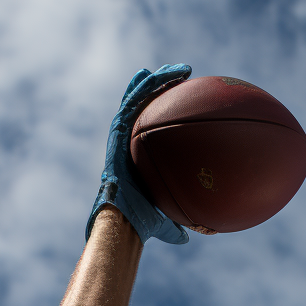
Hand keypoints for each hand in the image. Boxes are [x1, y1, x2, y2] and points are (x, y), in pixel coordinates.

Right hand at [86, 65, 191, 244]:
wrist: (123, 222)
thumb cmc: (140, 224)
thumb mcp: (164, 223)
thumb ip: (175, 225)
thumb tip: (189, 235)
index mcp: (141, 160)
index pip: (154, 131)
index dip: (166, 113)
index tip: (185, 101)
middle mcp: (131, 146)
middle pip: (147, 110)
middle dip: (162, 89)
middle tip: (181, 76)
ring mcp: (122, 139)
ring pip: (137, 102)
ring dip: (153, 82)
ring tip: (170, 70)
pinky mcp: (116, 136)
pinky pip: (129, 106)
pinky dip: (138, 89)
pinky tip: (148, 74)